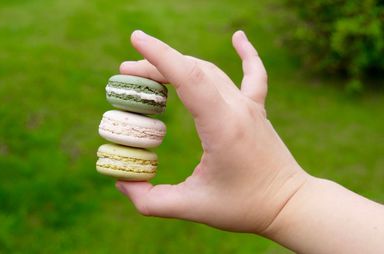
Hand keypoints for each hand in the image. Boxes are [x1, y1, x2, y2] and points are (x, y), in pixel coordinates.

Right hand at [116, 30, 308, 232]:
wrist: (290, 204)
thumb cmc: (245, 207)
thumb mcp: (193, 208)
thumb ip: (151, 200)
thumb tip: (122, 182)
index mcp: (222, 126)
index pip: (189, 78)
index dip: (160, 56)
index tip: (136, 39)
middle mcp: (237, 108)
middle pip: (192, 71)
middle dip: (155, 65)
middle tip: (125, 73)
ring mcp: (250, 106)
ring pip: (210, 71)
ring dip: (179, 64)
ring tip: (150, 70)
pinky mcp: (257, 109)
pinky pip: (253, 74)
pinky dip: (246, 53)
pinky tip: (238, 36)